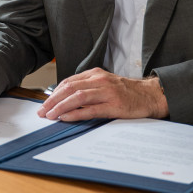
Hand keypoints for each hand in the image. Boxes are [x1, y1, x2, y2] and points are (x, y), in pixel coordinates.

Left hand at [38, 68, 167, 121]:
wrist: (150, 95)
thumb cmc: (126, 92)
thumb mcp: (105, 83)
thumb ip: (87, 87)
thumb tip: (65, 98)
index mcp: (95, 74)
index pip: (68, 82)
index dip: (54, 93)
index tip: (44, 103)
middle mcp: (100, 81)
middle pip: (70, 88)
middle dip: (53, 100)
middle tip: (42, 111)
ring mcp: (107, 93)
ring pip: (78, 97)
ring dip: (61, 106)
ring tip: (51, 115)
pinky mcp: (114, 106)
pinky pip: (91, 109)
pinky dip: (76, 114)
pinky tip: (66, 118)